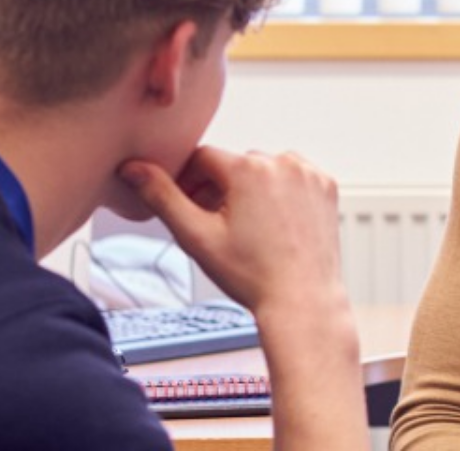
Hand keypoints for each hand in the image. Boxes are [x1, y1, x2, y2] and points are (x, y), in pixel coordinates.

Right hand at [118, 147, 346, 318]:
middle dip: (219, 188)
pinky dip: (281, 192)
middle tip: (214, 224)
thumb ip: (161, 197)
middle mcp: (283, 162)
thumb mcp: (196, 237)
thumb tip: (133, 168)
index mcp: (249, 168)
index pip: (202, 158)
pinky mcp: (327, 187)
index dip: (188, 182)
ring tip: (246, 227)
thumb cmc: (252, 276)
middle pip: (234, 164)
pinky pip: (293, 178)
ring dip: (251, 188)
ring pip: (264, 169)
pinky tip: (273, 223)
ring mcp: (309, 174)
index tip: (188, 207)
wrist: (302, 301)